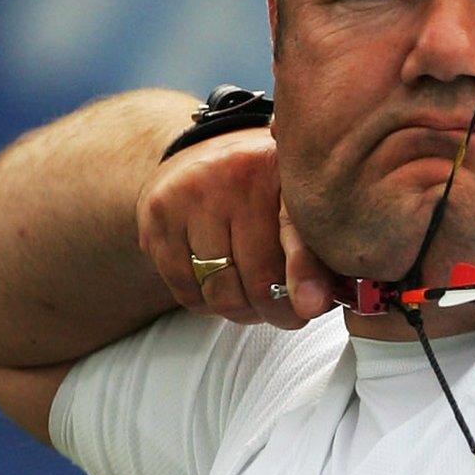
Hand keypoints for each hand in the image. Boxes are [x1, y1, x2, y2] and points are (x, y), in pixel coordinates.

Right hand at [135, 127, 331, 328]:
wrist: (204, 161)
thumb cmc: (262, 195)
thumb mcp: (299, 211)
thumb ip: (316, 255)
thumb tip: (315, 304)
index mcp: (282, 169)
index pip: (296, 232)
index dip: (305, 274)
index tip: (312, 306)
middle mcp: (237, 175)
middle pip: (259, 275)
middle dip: (277, 309)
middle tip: (287, 313)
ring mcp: (192, 194)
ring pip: (220, 291)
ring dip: (240, 310)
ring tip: (253, 298)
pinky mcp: (158, 216)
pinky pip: (186, 290)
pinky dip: (206, 303)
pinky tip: (219, 285)